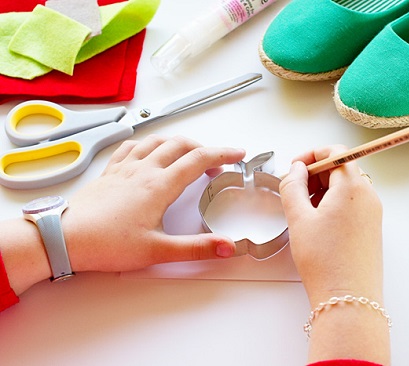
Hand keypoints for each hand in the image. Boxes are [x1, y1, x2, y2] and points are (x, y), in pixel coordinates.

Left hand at [63, 135, 245, 272]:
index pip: (199, 159)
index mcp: (159, 185)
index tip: (237, 154)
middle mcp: (144, 170)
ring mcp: (125, 168)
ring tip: (188, 154)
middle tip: (216, 162)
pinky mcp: (110, 172)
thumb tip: (227, 246)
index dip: (223, 154)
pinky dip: (148, 144)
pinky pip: (132, 146)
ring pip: (157, 141)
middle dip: (204, 149)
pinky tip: (148, 151)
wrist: (65, 239)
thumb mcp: (158, 251)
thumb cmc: (107, 244)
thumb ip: (196, 248)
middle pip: (181, 145)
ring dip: (178, 143)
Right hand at [280, 145, 382, 304]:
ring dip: (323, 190)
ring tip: (304, 212)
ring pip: (346, 187)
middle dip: (316, 174)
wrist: (348, 298)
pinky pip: (352, 204)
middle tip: (295, 191)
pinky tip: (318, 224)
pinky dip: (333, 204)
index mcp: (353, 187)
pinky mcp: (371, 228)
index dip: (312, 155)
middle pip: (342, 168)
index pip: (336, 152)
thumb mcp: (299, 218)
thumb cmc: (326, 261)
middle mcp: (368, 196)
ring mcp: (372, 212)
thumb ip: (292, 186)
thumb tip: (295, 170)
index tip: (295, 167)